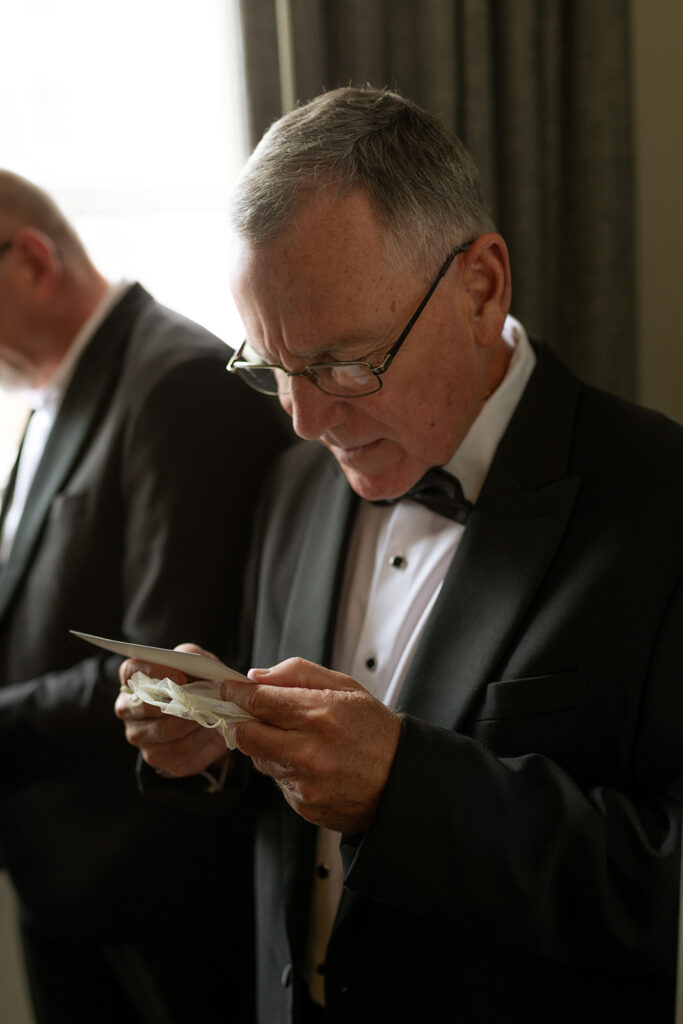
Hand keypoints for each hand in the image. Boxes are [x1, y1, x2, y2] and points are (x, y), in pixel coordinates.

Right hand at [114, 643, 227, 776]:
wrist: (204, 717)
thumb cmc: (196, 684)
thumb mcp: (195, 663)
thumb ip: (191, 656)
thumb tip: (192, 663)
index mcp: (134, 679)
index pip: (132, 671)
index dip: (155, 673)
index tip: (182, 677)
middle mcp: (128, 708)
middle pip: (146, 706)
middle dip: (179, 703)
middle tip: (203, 700)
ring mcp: (139, 735)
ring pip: (166, 731)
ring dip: (195, 723)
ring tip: (213, 715)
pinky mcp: (155, 757)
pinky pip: (179, 752)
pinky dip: (201, 742)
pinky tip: (211, 734)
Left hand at [220, 657, 400, 833]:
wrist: (402, 780)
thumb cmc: (375, 730)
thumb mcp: (345, 687)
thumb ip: (298, 673)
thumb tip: (257, 676)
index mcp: (321, 714)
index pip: (259, 701)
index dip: (236, 693)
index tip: (228, 689)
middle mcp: (310, 751)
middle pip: (246, 735)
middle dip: (243, 721)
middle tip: (251, 714)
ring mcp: (305, 783)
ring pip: (259, 759)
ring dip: (266, 746)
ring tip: (296, 740)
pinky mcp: (304, 806)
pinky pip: (278, 782)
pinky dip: (285, 770)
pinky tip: (310, 765)